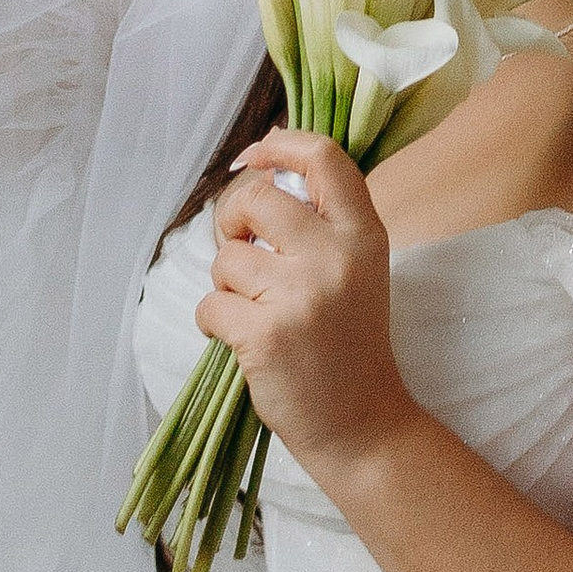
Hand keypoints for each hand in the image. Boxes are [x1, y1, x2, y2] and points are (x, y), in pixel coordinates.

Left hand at [196, 131, 418, 482]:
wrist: (363, 425)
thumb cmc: (348, 345)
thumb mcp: (356, 271)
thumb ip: (319, 223)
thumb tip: (261, 163)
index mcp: (363, 235)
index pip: (323, 158)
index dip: (279, 146)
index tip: (254, 155)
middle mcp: (335, 257)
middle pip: (254, 199)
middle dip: (232, 223)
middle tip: (244, 256)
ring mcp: (301, 296)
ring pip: (225, 259)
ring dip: (227, 285)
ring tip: (258, 314)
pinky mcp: (266, 335)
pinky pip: (209, 304)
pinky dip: (214, 323)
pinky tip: (244, 341)